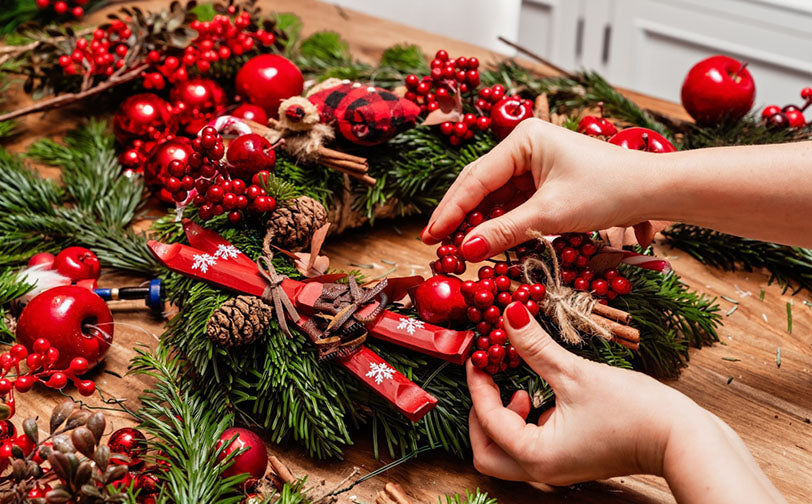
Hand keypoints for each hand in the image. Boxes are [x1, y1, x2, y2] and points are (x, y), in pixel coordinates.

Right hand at [422, 119, 657, 260]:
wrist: (654, 190)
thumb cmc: (607, 191)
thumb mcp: (551, 215)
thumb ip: (505, 232)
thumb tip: (465, 251)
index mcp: (524, 139)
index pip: (476, 178)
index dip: (451, 210)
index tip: (431, 236)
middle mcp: (526, 145)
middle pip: (480, 184)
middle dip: (460, 215)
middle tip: (435, 243)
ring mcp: (536, 162)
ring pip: (496, 196)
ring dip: (480, 222)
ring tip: (458, 248)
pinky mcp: (546, 180)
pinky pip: (514, 202)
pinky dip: (501, 223)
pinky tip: (487, 242)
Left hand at [468, 302, 784, 502]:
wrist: (683, 439)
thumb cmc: (634, 410)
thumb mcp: (575, 373)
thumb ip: (535, 345)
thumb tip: (508, 313)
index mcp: (536, 455)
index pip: (488, 420)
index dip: (478, 384)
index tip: (477, 356)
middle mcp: (542, 470)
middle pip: (487, 453)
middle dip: (481, 416)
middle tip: (489, 382)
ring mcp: (558, 469)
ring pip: (508, 453)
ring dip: (503, 420)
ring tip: (520, 387)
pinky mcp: (572, 461)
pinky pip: (533, 447)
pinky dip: (525, 423)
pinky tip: (544, 396)